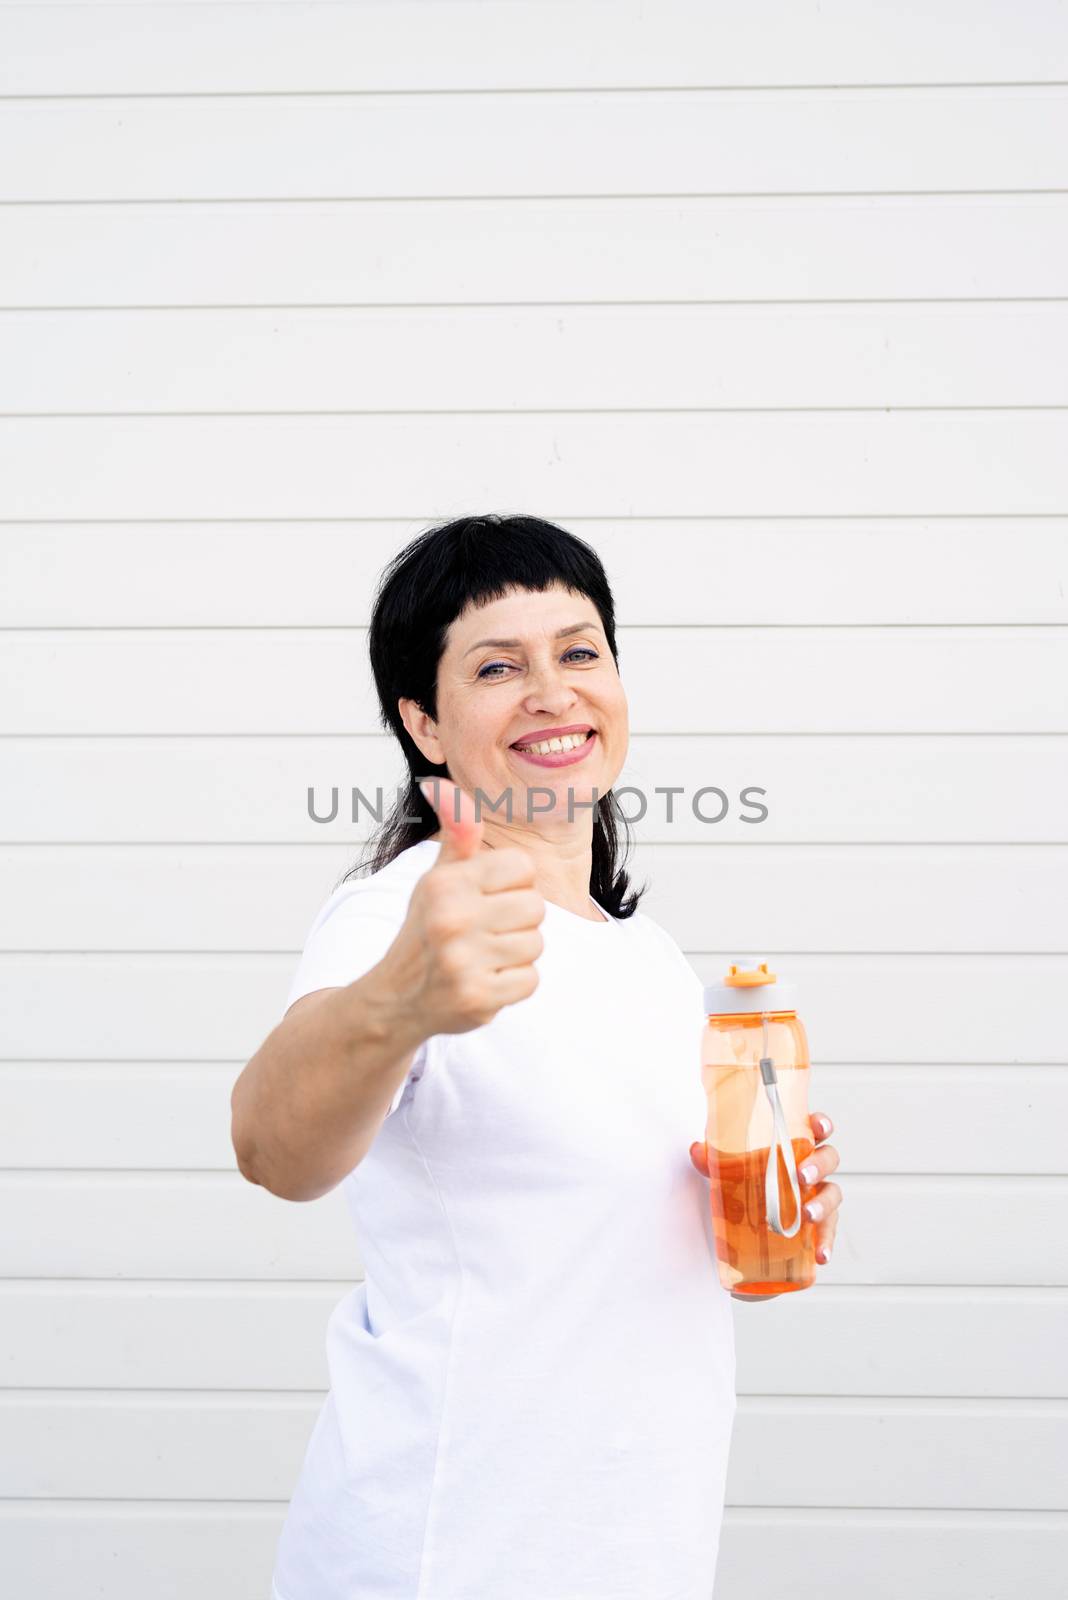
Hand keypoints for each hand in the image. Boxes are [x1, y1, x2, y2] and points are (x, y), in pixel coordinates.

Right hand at [381, 778, 545, 1035]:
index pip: (522, 867)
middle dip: (517, 922)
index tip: (487, 900)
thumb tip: (441, 785)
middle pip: (535, 907)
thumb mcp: (437, 878)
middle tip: (485, 933)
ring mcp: (463, 961)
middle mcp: (451, 918)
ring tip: (484, 957)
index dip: (512, 884)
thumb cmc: (427, 929)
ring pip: (536, 945)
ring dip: (516, 954)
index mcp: (445, 883)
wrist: (395, 998)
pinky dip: (513, 984)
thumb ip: (456, 833)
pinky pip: (530, 980)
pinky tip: (485, 981)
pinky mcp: (477, 998)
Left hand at [689, 1111, 840, 1296]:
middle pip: (828, 1159)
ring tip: (808, 1215)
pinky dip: (827, 1242)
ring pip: (833, 1193)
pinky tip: (821, 1255)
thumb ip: (712, 1159)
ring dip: (824, 1204)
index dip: (822, 1125)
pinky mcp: (817, 1225)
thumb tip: (696, 1149)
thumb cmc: (745, 1181)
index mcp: (795, 1145)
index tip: (819, 1128)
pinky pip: (828, 1231)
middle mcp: (811, 1168)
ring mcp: (817, 1195)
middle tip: (801, 1176)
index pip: (817, 1128)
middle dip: (819, 1165)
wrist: (744, 1224)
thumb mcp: (727, 1168)